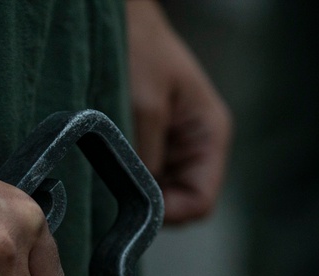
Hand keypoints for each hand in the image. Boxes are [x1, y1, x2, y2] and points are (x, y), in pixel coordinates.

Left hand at [126, 0, 231, 224]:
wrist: (121, 17)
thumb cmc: (140, 48)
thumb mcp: (144, 104)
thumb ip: (146, 156)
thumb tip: (143, 199)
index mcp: (209, 136)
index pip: (201, 202)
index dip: (170, 213)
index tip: (136, 210)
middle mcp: (197, 146)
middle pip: (182, 202)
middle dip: (153, 204)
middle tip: (118, 194)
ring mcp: (175, 146)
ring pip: (162, 192)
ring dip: (138, 190)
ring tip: (112, 174)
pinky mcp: (153, 142)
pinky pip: (145, 175)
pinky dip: (128, 176)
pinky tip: (109, 164)